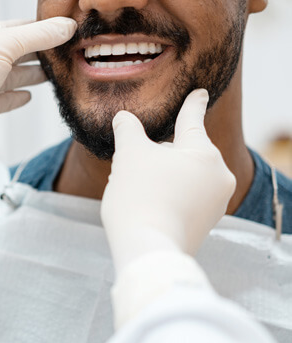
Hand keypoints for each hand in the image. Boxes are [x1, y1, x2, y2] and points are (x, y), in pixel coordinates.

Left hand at [0, 17, 76, 152]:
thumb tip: (65, 27)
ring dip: (33, 76)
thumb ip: (37, 37)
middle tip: (64, 55)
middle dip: (42, 54)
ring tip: (53, 75)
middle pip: (20, 53)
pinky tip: (28, 96)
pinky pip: (5, 100)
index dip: (44, 30)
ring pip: (14, 77)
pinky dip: (18, 98)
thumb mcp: (4, 44)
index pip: (21, 28)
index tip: (65, 33)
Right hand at [101, 89, 235, 275]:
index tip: (201, 92)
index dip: (192, 103)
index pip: (193, 119)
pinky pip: (188, 199)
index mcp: (204, 152)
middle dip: (162, 155)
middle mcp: (218, 176)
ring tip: (141, 192)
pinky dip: (170, 196)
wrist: (148, 250)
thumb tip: (123, 118)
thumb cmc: (139, 196)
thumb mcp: (129, 155)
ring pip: (185, 176)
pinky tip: (152, 206)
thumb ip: (128, 130)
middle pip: (185, 152)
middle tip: (137, 170)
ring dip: (164, 176)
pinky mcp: (207, 224)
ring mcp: (216, 203)